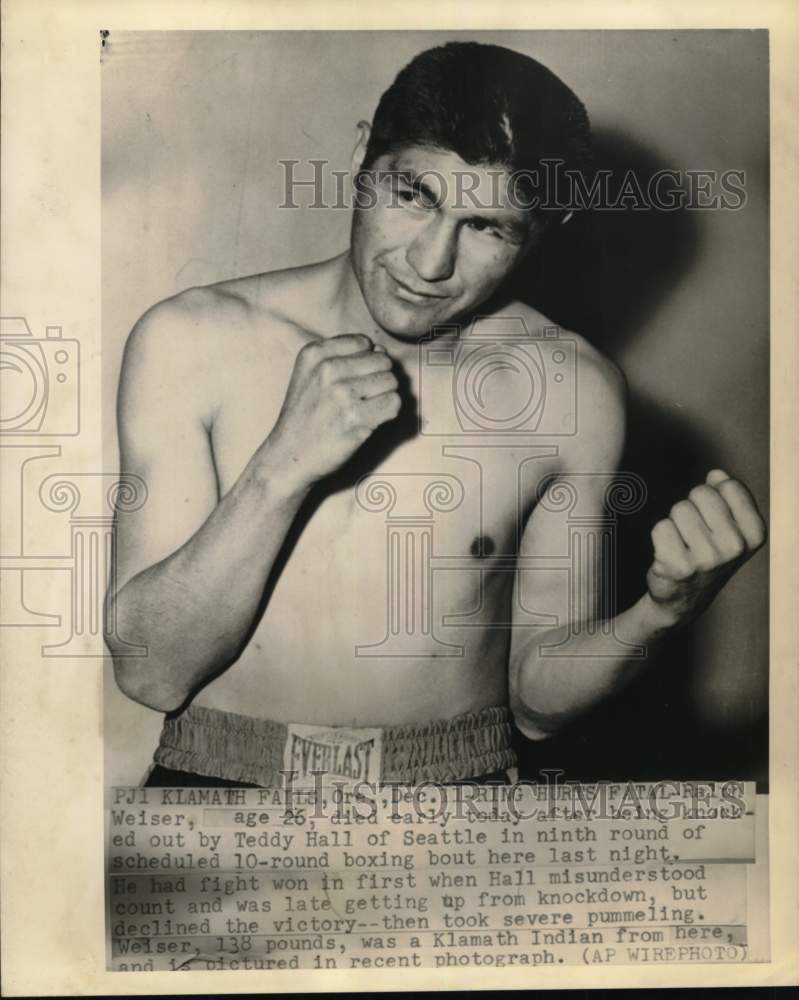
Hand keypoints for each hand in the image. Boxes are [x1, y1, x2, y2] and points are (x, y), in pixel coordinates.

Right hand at [267, 334, 399, 489]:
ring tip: (365, 409)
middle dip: (379, 378)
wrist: (290, 454)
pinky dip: (388, 412)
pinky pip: (394, 403)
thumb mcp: (309, 375)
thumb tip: (382, 351)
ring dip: (384, 396)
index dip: (366, 361)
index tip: (354, 380)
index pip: (364, 342)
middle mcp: (328, 369)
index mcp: (315, 354)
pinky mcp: (356, 418)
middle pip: (382, 361)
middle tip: (364, 397)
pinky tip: (371, 420)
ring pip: (391, 381)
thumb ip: (342, 357)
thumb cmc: (304, 416)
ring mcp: (342, 393)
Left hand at [646, 469, 765, 627]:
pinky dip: (660, 537)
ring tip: (683, 546)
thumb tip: (716, 474)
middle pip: (700, 494)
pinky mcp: (679, 566)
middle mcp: (735, 547)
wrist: (684, 600)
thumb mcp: (730, 527)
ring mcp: (708, 558)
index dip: (713, 495)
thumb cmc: (706, 555)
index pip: (728, 485)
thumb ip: (727, 496)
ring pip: (679, 509)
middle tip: (694, 534)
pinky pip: (661, 527)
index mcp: (755, 533)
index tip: (714, 519)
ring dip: (675, 523)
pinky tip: (669, 556)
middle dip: (692, 507)